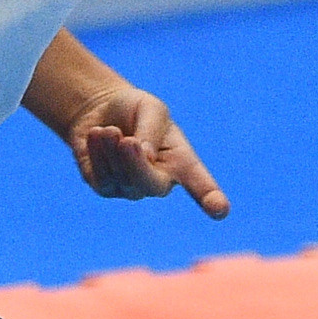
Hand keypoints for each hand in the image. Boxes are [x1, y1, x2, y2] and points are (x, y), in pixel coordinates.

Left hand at [61, 86, 230, 218]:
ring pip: (122, 180)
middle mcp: (159, 180)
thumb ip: (151, 130)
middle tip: (127, 140)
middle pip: (151, 185)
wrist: (101, 109)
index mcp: (181, 161)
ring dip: (112, 151)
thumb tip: (146, 158)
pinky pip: (100, 178)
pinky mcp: (105, 188)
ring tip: (108, 128)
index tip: (219, 209)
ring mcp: (131, 189)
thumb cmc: (134, 109)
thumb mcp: (150, 108)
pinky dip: (97, 153)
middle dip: (136, 164)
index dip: (210, 198)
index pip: (199, 184)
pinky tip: (97, 133)